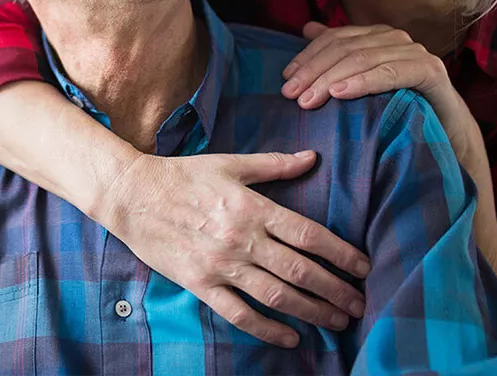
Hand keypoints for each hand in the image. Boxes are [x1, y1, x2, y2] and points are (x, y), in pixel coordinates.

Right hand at [100, 150, 369, 347]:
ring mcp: (221, 265)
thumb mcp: (230, 163)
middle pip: (299, 270)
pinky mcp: (201, 284)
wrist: (134, 195)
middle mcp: (242, 239)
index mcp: (252, 207)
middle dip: (335, 290)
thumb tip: (312, 157)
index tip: (362, 267)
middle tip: (360, 304)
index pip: (307, 234)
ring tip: (338, 322)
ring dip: (311, 312)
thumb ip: (274, 164)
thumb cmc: (184, 175)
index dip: (339, 253)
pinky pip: (239, 313)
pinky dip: (267, 329)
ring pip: (276, 296)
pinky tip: (290, 338)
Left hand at [282, 23, 476, 158]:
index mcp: (376, 36)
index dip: (307, 56)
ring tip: (309, 98)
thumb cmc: (401, 108)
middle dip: (313, 71)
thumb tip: (307, 28)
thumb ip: (339, 54)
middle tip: (291, 94)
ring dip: (331, 78)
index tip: (286, 79)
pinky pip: (390, 72)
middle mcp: (394, 38)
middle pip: (344, 48)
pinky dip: (362, 82)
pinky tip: (339, 93)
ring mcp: (414, 52)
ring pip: (362, 58)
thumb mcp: (363, 83)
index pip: (334, 39)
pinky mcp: (430, 70)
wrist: (448, 135)